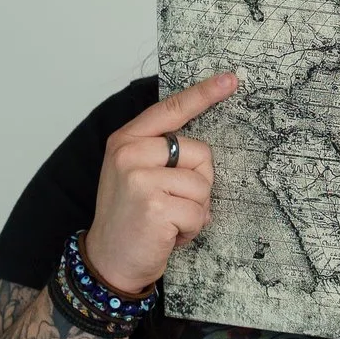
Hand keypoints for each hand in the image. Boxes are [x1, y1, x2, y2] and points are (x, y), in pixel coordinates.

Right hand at [85, 74, 236, 293]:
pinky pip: (200, 211)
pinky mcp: (155, 204)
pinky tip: (169, 235)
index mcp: (126, 140)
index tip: (232, 79)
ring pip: (203, 185)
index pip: (170, 110)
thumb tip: (204, 148)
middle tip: (171, 203)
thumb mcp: (137, 175)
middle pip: (201, 153)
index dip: (203, 94)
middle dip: (198, 184)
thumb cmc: (131, 217)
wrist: (108, 260)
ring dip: (195, 210)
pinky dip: (192, 228)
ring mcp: (140, 178)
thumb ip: (162, 154)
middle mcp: (129, 153)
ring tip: (168, 221)